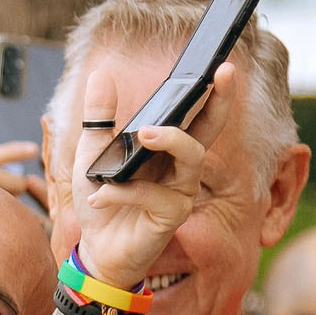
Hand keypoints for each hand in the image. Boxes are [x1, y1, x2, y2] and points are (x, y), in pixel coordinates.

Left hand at [63, 61, 238, 293]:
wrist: (95, 249)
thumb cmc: (102, 199)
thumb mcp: (92, 153)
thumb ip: (99, 118)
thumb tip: (100, 74)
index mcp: (167, 150)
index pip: (197, 116)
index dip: (214, 91)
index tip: (223, 65)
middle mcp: (181, 168)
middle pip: (210, 130)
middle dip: (219, 101)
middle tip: (219, 74)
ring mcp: (180, 193)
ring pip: (192, 158)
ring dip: (169, 140)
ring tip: (142, 132)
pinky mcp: (170, 218)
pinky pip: (153, 196)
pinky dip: (123, 192)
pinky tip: (100, 195)